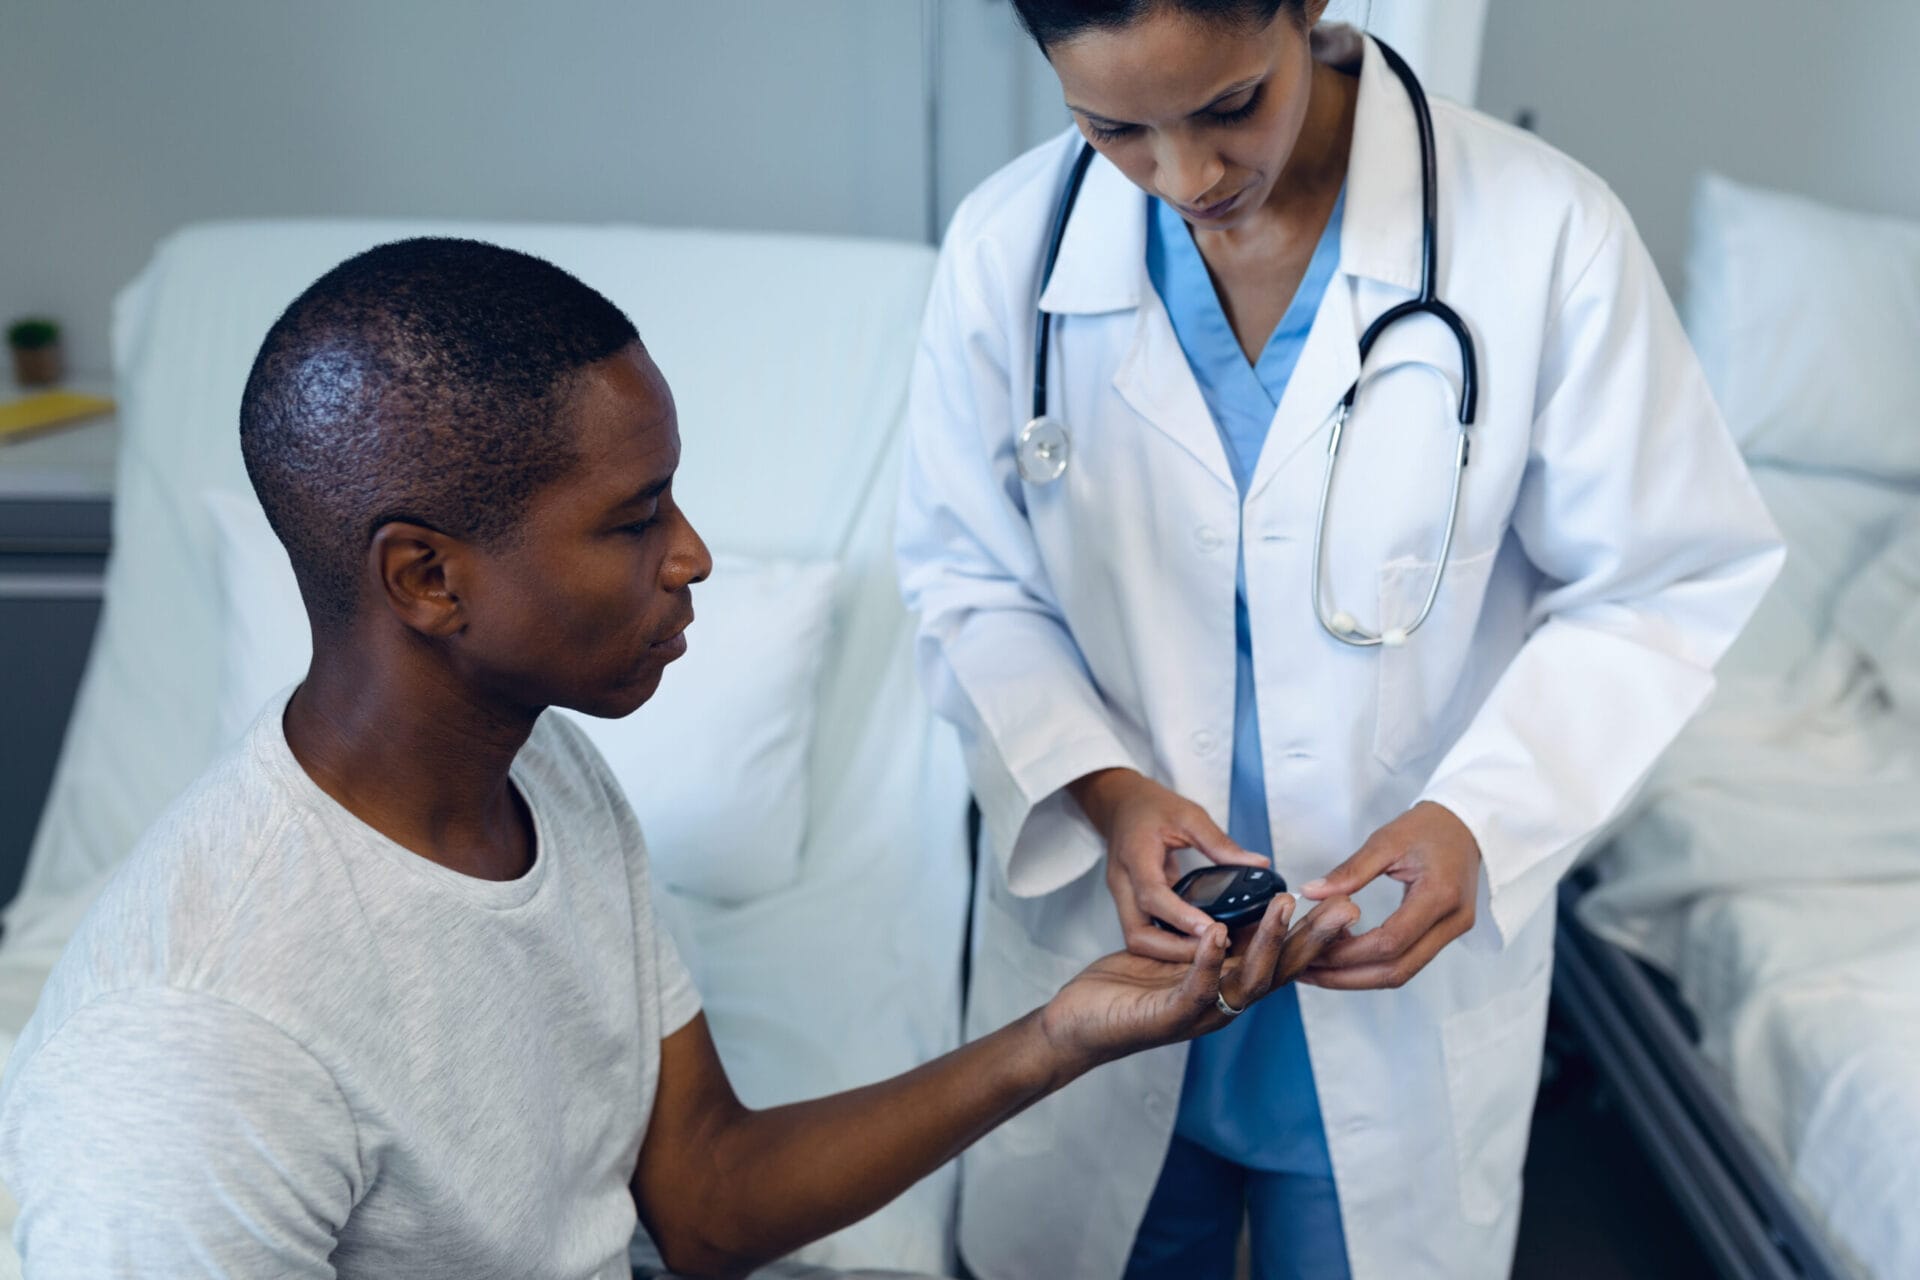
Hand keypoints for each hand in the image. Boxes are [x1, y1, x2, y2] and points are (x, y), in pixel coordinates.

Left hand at [1038, 892, 1358, 1070]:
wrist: (1077, 1024)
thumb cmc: (1126, 989)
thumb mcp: (1178, 954)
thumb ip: (1211, 937)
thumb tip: (1242, 910)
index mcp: (1228, 985)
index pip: (1284, 960)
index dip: (1316, 937)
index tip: (1346, 906)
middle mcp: (1223, 1004)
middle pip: (1281, 971)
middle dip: (1313, 939)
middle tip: (1344, 908)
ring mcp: (1198, 1015)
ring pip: (1247, 981)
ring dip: (1269, 943)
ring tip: (1285, 907)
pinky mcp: (1165, 1019)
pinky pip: (1195, 990)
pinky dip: (1208, 962)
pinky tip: (1217, 934)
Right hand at [1068, 768, 1270, 962]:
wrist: (1119, 803)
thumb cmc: (1151, 806)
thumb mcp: (1189, 815)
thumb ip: (1221, 843)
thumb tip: (1259, 864)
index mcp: (1135, 856)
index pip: (1152, 894)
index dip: (1180, 917)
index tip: (1211, 929)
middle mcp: (1123, 883)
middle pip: (1138, 933)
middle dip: (1173, 950)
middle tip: (1213, 951)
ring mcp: (1123, 897)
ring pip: (1138, 940)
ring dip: (1170, 952)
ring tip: (1208, 952)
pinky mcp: (1130, 905)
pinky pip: (1145, 933)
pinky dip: (1168, 944)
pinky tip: (1196, 943)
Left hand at [1298, 801, 1480, 990]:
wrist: (1465, 825)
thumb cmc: (1427, 827)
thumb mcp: (1386, 841)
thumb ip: (1349, 871)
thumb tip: (1309, 893)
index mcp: (1439, 895)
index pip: (1390, 941)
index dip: (1349, 952)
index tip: (1313, 950)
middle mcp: (1452, 921)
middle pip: (1397, 970)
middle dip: (1348, 977)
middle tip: (1307, 971)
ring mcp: (1453, 931)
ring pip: (1402, 973)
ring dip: (1358, 976)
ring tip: (1318, 969)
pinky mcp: (1446, 934)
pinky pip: (1408, 961)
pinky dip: (1374, 965)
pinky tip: (1344, 955)